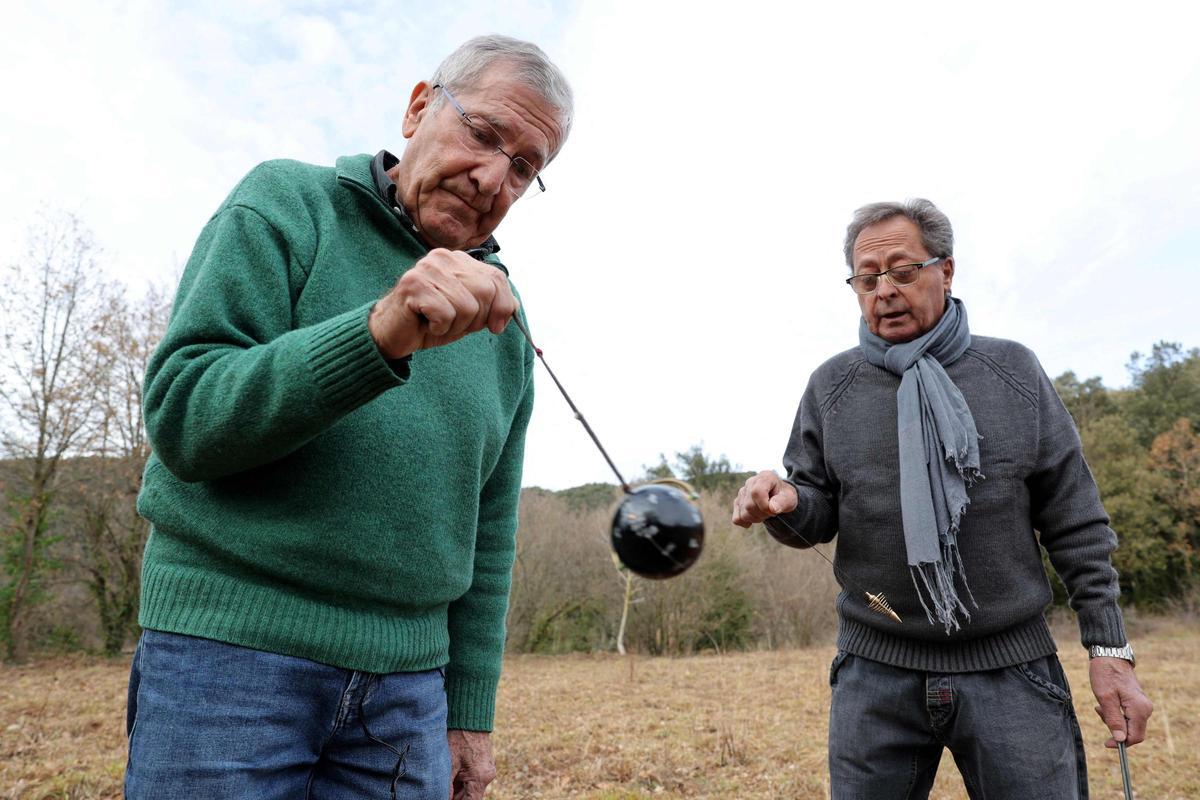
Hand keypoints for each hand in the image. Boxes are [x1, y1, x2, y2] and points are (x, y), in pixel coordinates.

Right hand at [369, 248, 517, 358]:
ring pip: (466, 307)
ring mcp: (427, 269)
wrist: (392, 334)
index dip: (503, 306)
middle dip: (476, 318)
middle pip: (485, 292)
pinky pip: (446, 315)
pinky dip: (439, 328)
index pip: (497, 278)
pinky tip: (425, 323)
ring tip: (436, 322)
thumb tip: (515, 306)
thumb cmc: (430, 322)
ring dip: (455, 326)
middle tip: (453, 323)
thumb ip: (491, 305)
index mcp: (458, 260)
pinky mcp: (413, 285)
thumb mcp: (468, 314)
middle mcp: (443, 258)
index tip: (496, 327)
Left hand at [448, 729, 495, 799]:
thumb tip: (444, 798)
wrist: (471, 717)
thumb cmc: (459, 737)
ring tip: (446, 782)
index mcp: (480, 777)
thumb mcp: (450, 763)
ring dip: (458, 790)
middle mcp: (488, 776)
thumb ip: (447, 785)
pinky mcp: (485, 764)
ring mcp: (488, 770)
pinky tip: (451, 776)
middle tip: (441, 791)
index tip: (445, 799)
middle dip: (456, 797)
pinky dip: (462, 781)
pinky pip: (474, 779)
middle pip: (470, 796)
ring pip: (471, 788)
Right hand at [732, 470, 797, 526]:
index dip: (764, 505)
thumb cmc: (785, 496)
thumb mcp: (790, 498)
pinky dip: (746, 522)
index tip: (773, 510)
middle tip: (772, 511)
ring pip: (744, 514)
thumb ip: (783, 502)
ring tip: (765, 512)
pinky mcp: (738, 502)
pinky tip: (755, 517)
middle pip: (749, 506)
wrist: (779, 496)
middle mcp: (750, 482)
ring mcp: (742, 492)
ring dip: (756, 518)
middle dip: (762, 514)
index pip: (756, 492)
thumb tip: (772, 508)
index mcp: (765, 478)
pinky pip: (737, 519)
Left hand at [1089, 656, 1151, 747]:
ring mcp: (1143, 705)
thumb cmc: (1106, 674)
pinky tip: (1105, 704)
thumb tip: (1120, 739)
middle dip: (1115, 728)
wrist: (1110, 655)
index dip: (1121, 743)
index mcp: (1139, 709)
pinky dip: (1116, 714)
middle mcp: (1145, 708)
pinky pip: (1129, 715)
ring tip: (1100, 706)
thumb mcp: (1105, 698)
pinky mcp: (1137, 701)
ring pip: (1130, 724)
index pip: (1135, 736)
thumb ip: (1113, 719)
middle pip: (1133, 731)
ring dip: (1113, 720)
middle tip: (1099, 712)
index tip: (1106, 743)